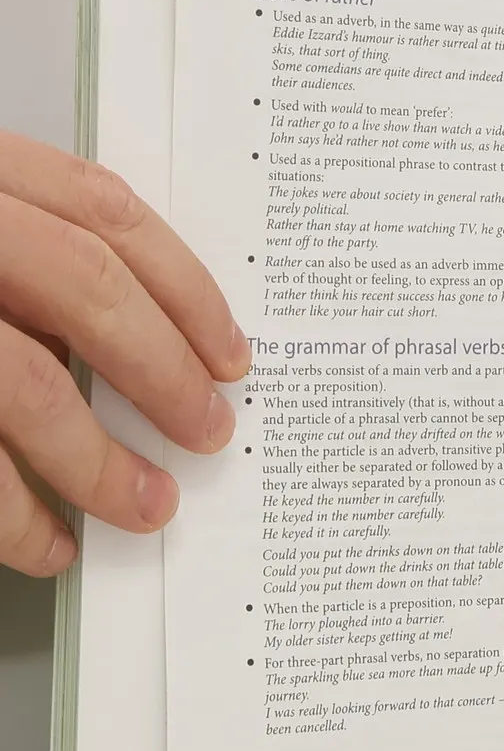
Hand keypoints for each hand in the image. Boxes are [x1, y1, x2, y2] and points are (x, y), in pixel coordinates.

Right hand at [0, 131, 249, 574]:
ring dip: (96, 462)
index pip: (101, 209)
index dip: (183, 286)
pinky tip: (42, 541)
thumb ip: (31, 264)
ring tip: (146, 508)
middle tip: (213, 435)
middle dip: (164, 371)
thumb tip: (139, 344)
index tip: (235, 354)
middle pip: (84, 287)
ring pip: (23, 383)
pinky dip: (11, 512)